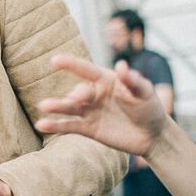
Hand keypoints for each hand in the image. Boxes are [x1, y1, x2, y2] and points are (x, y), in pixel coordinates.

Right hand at [35, 54, 166, 156]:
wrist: (153, 135)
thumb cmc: (149, 108)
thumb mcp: (145, 92)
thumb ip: (132, 80)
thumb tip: (121, 65)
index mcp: (106, 80)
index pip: (86, 70)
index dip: (71, 64)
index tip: (56, 60)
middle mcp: (94, 94)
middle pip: (78, 92)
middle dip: (76, 95)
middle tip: (78, 99)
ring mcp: (90, 112)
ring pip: (69, 108)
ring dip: (56, 106)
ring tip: (44, 106)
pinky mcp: (88, 129)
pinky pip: (69, 126)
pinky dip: (55, 126)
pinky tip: (42, 125)